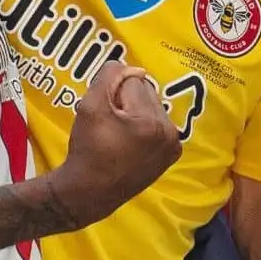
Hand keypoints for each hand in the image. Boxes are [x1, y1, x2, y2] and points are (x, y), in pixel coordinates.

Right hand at [49, 61, 181, 226]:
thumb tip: (131, 67)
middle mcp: (169, 133)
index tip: (102, 115)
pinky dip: (145, 126)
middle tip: (109, 123)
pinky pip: (159, 123)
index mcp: (150, 122)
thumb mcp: (89, 106)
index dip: (111, 93)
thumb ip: (109, 76)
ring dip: (136, 111)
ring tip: (117, 133)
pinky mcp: (171, 154)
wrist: (89, 192)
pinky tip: (129, 141)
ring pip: (152, 106)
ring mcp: (173, 145)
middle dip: (126, 100)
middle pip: (146, 91)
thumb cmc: (87, 149)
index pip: (132, 81)